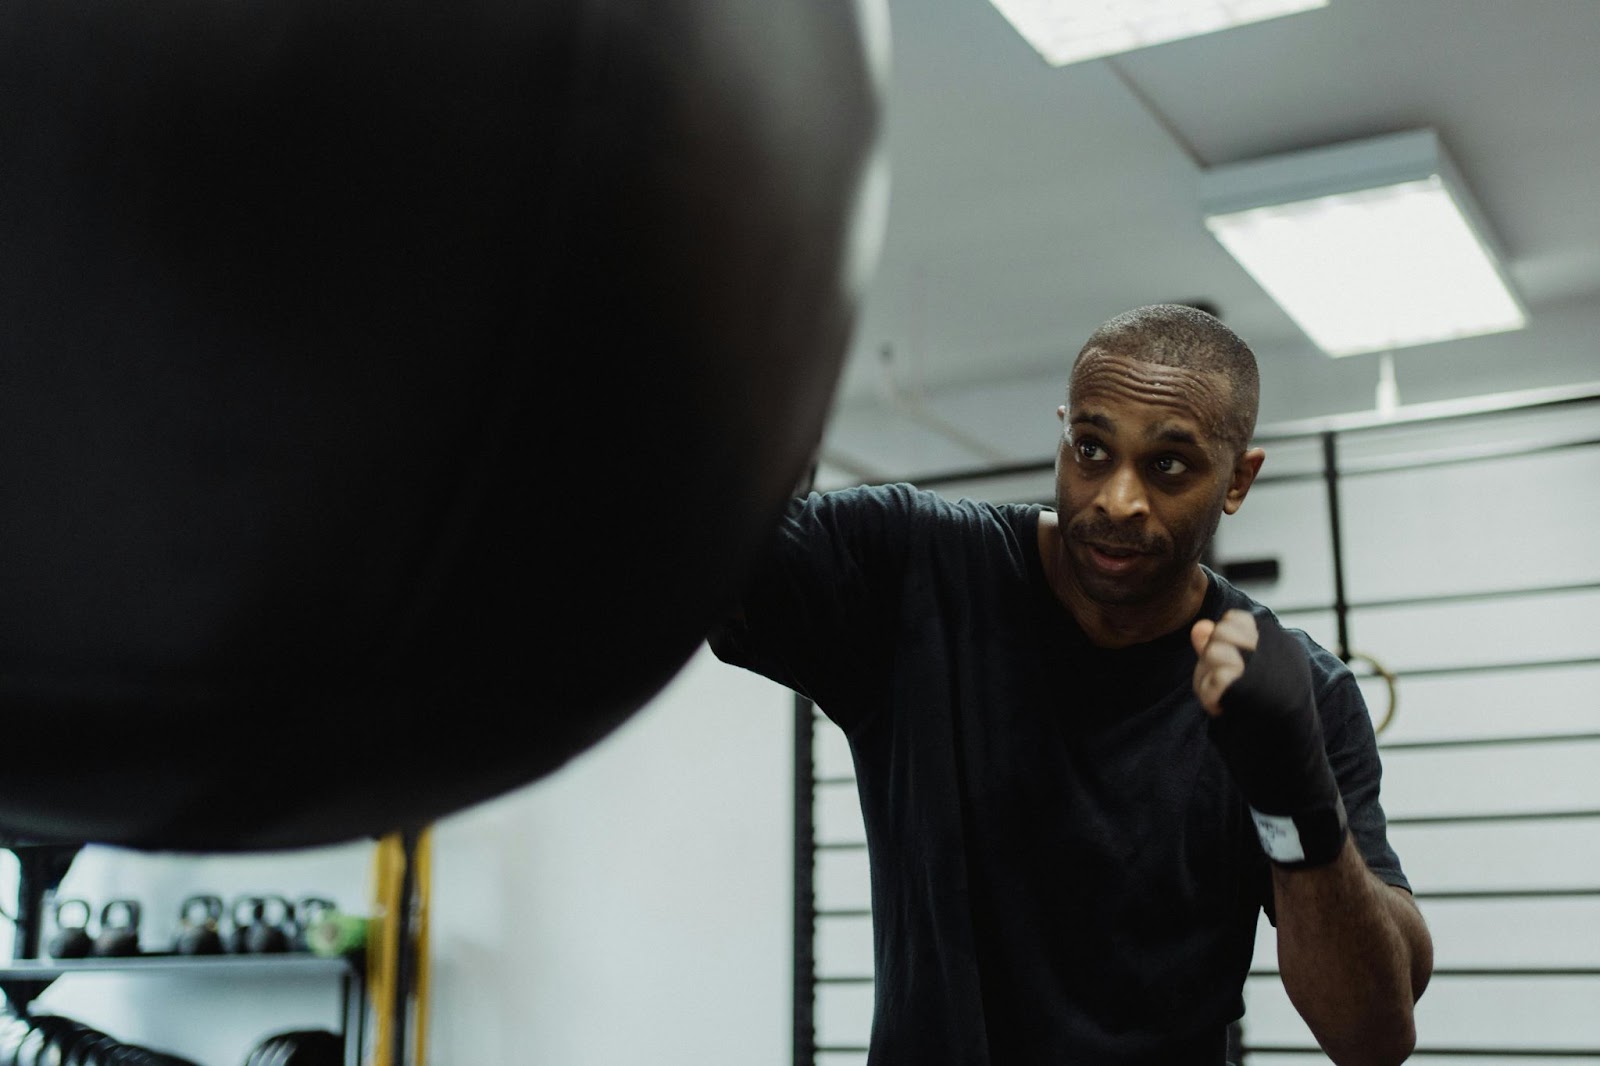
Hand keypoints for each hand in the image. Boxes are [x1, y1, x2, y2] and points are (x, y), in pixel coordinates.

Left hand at [1191, 608, 1347, 866]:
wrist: (1292, 777)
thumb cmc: (1265, 733)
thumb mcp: (1242, 684)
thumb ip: (1219, 651)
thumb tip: (1200, 625)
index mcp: (1284, 644)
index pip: (1232, 621)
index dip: (1222, 649)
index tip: (1239, 682)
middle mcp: (1283, 649)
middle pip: (1218, 635)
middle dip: (1210, 667)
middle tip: (1233, 700)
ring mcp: (1272, 667)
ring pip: (1213, 655)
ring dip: (1209, 685)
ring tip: (1234, 708)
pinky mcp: (1259, 689)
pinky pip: (1213, 680)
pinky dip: (1212, 701)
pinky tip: (1230, 714)